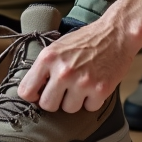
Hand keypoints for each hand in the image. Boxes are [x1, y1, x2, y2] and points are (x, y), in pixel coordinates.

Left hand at [17, 17, 140, 112]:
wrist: (116, 33)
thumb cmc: (86, 40)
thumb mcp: (58, 47)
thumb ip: (44, 67)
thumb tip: (31, 91)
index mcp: (48, 58)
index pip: (26, 91)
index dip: (32, 95)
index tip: (39, 94)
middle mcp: (63, 71)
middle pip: (47, 105)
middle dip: (55, 101)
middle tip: (64, 91)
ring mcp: (82, 82)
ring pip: (69, 109)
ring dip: (75, 101)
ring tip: (82, 84)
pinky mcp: (100, 90)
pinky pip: (89, 108)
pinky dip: (92, 100)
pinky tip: (95, 85)